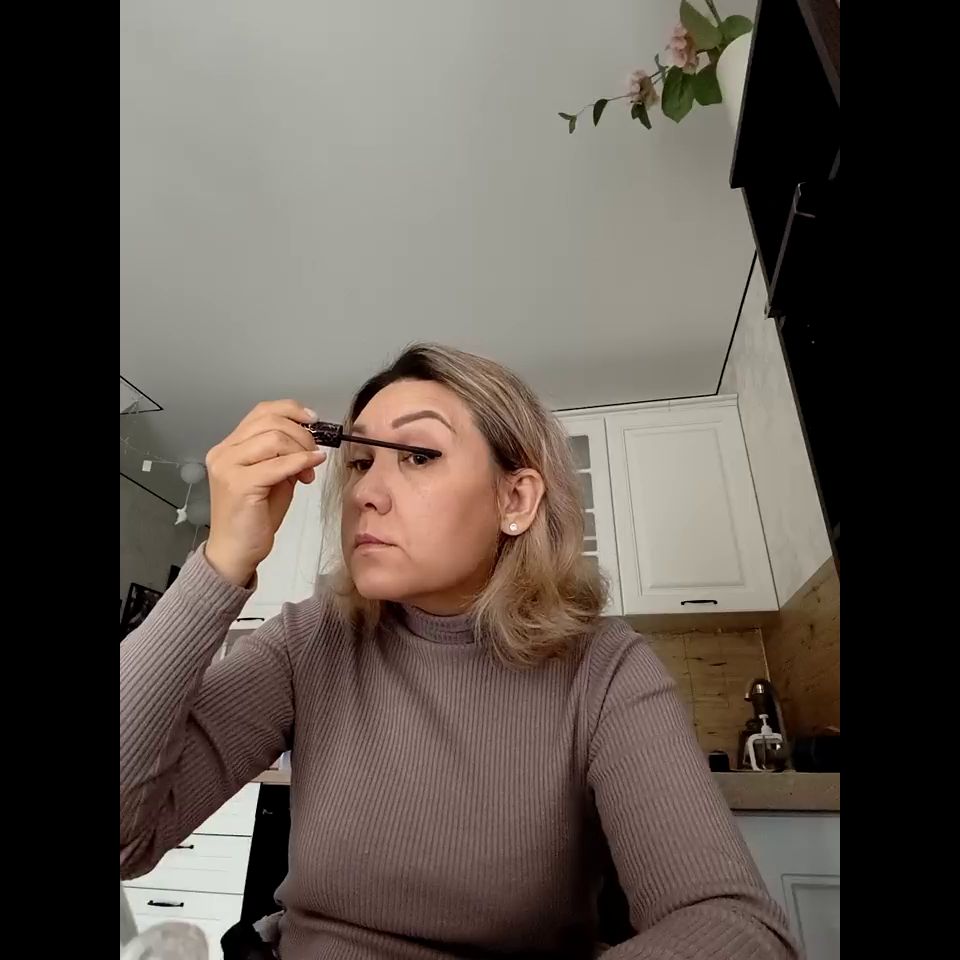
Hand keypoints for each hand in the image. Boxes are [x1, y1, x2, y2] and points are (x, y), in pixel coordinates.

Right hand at [204, 400, 325, 585]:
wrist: (236, 551)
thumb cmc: (254, 518)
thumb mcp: (273, 478)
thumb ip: (285, 456)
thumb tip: (309, 444)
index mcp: (229, 446)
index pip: (262, 411)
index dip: (291, 410)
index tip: (313, 421)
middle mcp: (224, 452)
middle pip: (270, 421)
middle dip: (302, 434)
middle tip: (314, 454)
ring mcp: (228, 467)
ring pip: (274, 438)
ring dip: (301, 450)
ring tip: (308, 471)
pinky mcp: (238, 484)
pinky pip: (277, 464)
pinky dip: (300, 462)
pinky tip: (310, 467)